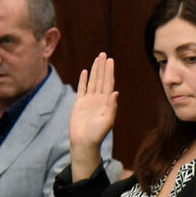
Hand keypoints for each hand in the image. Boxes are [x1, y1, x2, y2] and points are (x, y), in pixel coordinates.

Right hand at [70, 53, 117, 178]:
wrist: (84, 142)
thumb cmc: (97, 134)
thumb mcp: (107, 121)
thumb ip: (111, 107)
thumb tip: (115, 92)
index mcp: (106, 102)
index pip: (108, 83)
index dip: (109, 72)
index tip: (110, 61)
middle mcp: (98, 99)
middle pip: (101, 79)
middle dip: (102, 67)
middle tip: (104, 54)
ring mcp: (89, 100)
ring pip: (92, 81)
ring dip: (94, 70)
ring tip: (97, 59)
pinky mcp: (79, 104)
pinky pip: (82, 89)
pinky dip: (84, 80)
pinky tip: (85, 72)